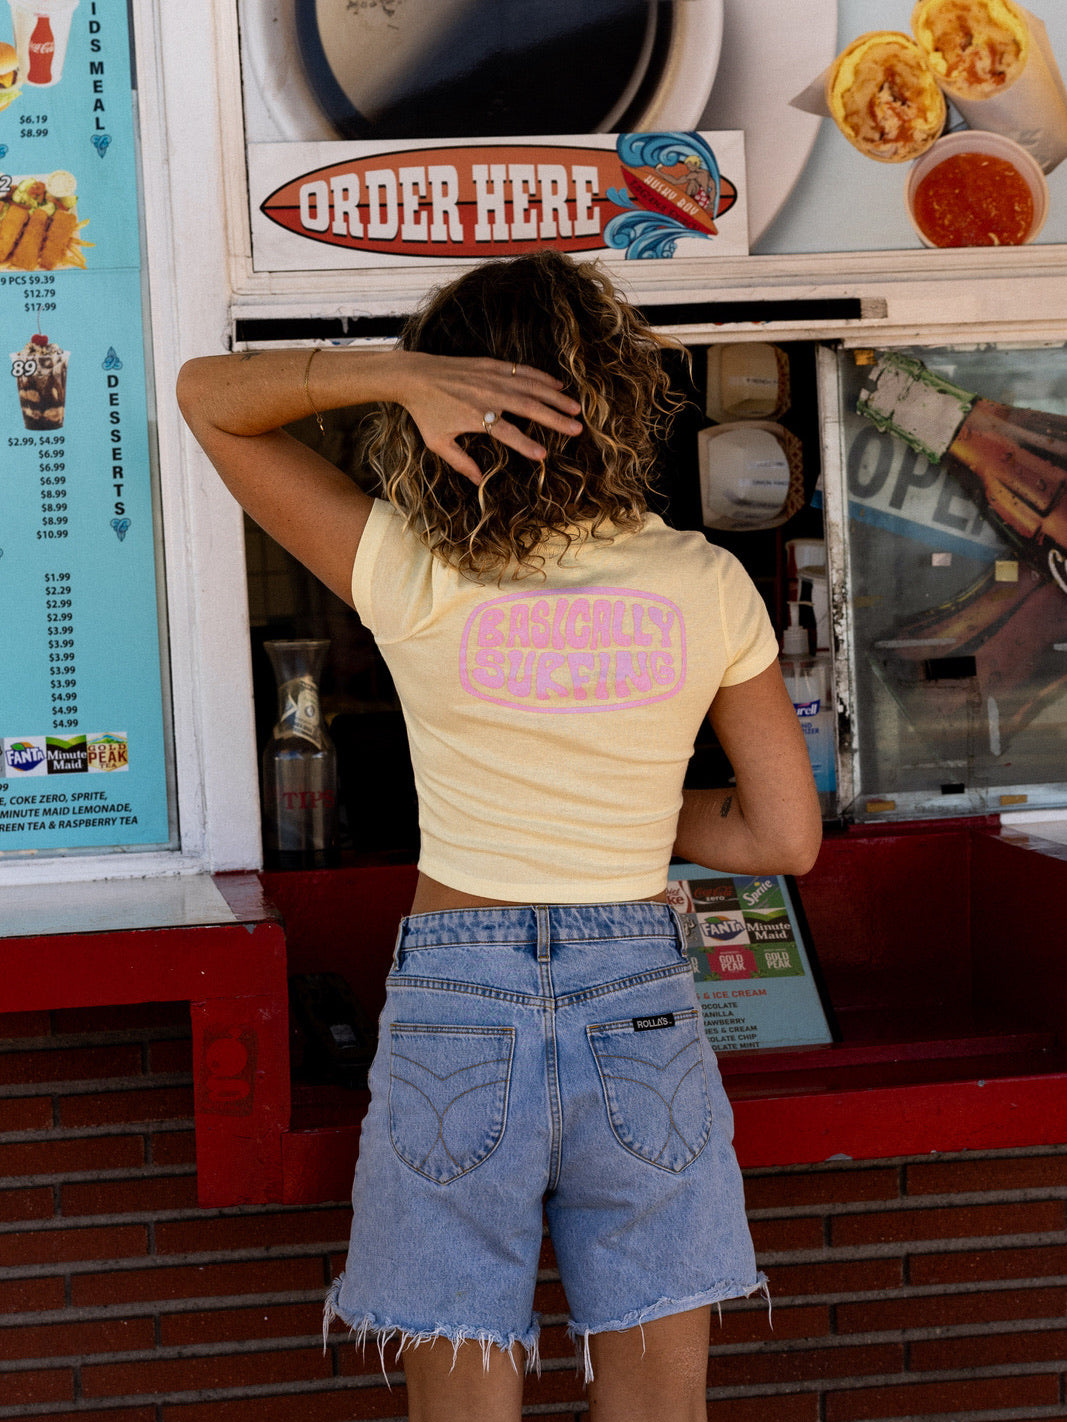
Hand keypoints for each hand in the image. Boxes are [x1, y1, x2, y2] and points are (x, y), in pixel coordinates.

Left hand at [393, 352, 583, 484]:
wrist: (415, 376)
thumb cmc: (425, 412)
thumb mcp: (437, 442)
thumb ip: (459, 462)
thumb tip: (478, 480)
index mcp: (475, 416)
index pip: (507, 433)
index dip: (526, 444)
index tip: (544, 454)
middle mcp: (488, 395)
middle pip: (528, 408)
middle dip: (555, 418)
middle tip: (577, 428)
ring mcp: (491, 378)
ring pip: (530, 387)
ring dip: (555, 398)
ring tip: (575, 408)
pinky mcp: (491, 365)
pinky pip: (521, 370)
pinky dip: (541, 377)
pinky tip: (557, 385)